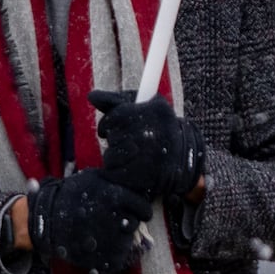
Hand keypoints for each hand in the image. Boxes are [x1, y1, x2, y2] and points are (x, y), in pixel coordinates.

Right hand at [31, 170, 155, 273]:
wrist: (45, 219)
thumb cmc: (69, 195)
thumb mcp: (93, 177)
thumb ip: (116, 181)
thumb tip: (134, 182)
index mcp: (117, 197)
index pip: (144, 208)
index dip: (140, 210)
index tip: (134, 212)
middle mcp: (117, 218)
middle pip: (135, 224)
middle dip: (127, 223)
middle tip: (112, 221)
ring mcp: (110, 241)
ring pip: (128, 242)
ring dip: (119, 239)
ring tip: (102, 233)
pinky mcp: (103, 259)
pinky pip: (118, 260)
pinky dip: (112, 256)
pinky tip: (99, 247)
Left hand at [92, 91, 206, 211]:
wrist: (182, 161)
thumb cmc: (158, 129)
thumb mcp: (146, 107)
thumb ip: (117, 101)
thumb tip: (91, 96)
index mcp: (155, 112)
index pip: (115, 116)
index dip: (110, 121)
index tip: (113, 125)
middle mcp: (152, 135)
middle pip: (112, 135)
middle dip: (116, 137)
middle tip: (131, 140)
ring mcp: (147, 158)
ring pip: (110, 154)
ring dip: (116, 154)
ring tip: (133, 154)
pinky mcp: (139, 177)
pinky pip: (112, 171)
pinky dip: (117, 170)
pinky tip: (132, 167)